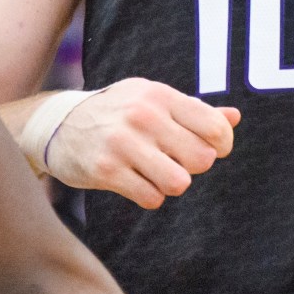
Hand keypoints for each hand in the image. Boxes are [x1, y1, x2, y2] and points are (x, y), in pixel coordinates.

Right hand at [42, 79, 239, 208]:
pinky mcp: (106, 170)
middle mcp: (143, 116)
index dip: (221, 146)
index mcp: (160, 95)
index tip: (209, 149)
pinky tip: (136, 181)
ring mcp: (123, 143)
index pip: (215, 128)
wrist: (59, 125)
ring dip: (171, 184)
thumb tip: (235, 117)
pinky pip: (151, 198)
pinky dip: (150, 195)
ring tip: (157, 173)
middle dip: (193, 166)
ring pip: (179, 183)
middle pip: (202, 159)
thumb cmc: (117, 112)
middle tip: (174, 160)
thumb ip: (194, 110)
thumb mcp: (152, 100)